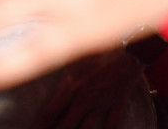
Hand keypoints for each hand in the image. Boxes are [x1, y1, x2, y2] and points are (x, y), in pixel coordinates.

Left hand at [34, 48, 150, 128]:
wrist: (130, 51)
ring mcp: (100, 105)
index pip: (49, 112)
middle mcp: (83, 100)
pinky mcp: (116, 105)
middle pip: (65, 126)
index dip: (38, 124)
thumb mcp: (75, 56)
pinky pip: (110, 125)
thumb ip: (61, 67)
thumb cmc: (100, 48)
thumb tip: (42, 62)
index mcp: (71, 86)